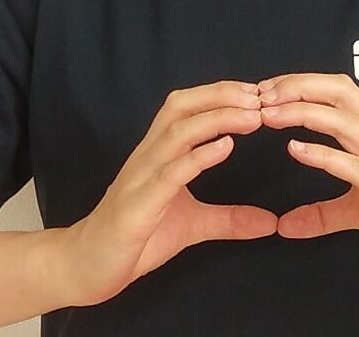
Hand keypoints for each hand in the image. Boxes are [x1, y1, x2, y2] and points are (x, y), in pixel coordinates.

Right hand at [60, 80, 276, 306]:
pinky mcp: (138, 205)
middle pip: (181, 106)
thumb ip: (229, 219)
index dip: (219, 93)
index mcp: (159, 152)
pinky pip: (170, 172)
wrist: (88, 267)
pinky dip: (199, 156)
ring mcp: (142, 177)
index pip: (187, 106)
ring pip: (177, 132)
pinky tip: (224, 147)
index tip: (255, 91)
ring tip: (252, 117)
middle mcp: (149, 155)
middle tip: (259, 96)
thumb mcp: (192, 226)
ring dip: (217, 119)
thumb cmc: (137, 239)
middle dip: (220, 95)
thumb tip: (270, 222)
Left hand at [257, 72, 358, 269]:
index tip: (265, 89)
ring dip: (303, 113)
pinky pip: (357, 165)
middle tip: (260, 93)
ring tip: (269, 115)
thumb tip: (285, 226)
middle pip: (337, 91)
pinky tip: (297, 151)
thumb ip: (324, 213)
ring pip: (344, 119)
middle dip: (297, 86)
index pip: (335, 90)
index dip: (300, 83)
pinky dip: (325, 155)